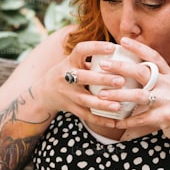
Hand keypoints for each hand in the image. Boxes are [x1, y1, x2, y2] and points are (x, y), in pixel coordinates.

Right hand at [39, 39, 160, 124]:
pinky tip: (114, 122)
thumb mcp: (74, 62)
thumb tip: (124, 50)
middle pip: (83, 77)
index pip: (80, 50)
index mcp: (69, 62)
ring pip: (84, 99)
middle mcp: (66, 77)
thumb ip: (92, 58)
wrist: (44, 93)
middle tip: (121, 81)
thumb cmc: (68, 73)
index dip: (95, 48)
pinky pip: (86, 115)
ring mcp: (67, 94)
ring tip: (118, 106)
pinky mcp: (70, 108)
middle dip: (102, 79)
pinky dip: (100, 119)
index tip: (112, 47)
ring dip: (102, 103)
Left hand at [100, 37, 169, 140]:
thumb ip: (154, 78)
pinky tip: (114, 121)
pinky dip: (126, 121)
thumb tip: (129, 68)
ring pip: (139, 95)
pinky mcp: (166, 117)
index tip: (122, 40)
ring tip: (101, 94)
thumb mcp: (169, 87)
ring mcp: (168, 101)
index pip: (154, 56)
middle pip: (143, 72)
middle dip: (121, 67)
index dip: (138, 47)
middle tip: (102, 65)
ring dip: (118, 95)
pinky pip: (141, 118)